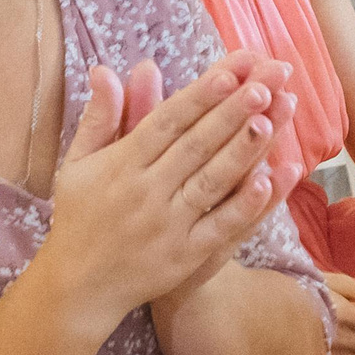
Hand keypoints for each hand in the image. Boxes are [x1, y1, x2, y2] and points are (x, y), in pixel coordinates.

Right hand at [42, 52, 290, 322]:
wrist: (79, 286)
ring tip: (275, 114)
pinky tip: (272, 179)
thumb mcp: (79, 163)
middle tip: (268, 80)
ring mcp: (168, 225)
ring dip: (246, 148)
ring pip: (213, 180)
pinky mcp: (187, 255)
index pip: (166, 121)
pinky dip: (245, 204)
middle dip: (234, 110)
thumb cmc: (81, 215)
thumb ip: (99, 117)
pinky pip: (221, 226)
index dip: (200, 95)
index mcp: (121, 165)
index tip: (231, 69)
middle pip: (196, 144)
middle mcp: (145, 192)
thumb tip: (105, 68)